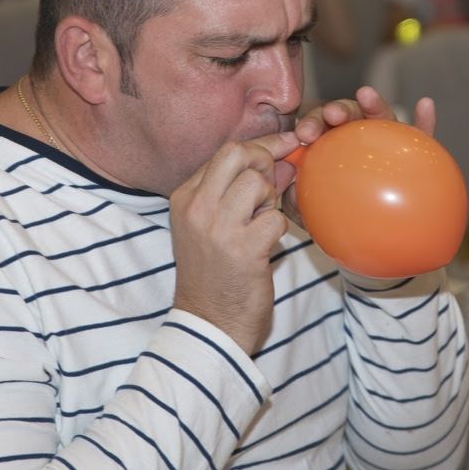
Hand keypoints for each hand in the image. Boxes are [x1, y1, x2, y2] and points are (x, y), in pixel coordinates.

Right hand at [171, 131, 298, 354]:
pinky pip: (275, 219)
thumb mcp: (213, 226)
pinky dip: (278, 230)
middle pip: (237, 154)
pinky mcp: (243, 250)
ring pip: (258, 182)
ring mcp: (218, 228)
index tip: (283, 145)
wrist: (208, 323)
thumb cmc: (214, 274)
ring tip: (262, 222)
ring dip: (271, 199)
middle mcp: (196, 208)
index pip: (224, 153)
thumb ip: (242, 190)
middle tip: (273, 184)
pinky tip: (266, 246)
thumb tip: (284, 161)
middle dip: (265, 161)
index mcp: (184, 198)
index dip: (259, 147)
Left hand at [281, 87, 435, 222]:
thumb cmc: (338, 218)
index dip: (312, 123)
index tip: (304, 135)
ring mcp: (389, 141)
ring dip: (374, 103)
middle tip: (331, 115)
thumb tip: (290, 190)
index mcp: (333, 144)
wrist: (372, 239)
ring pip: (382, 117)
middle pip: (348, 115)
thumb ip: (297, 201)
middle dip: (338, 109)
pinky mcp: (417, 152)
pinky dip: (425, 119)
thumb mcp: (311, 213)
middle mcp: (360, 137)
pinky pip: (423, 136)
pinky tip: (425, 105)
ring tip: (366, 95)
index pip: (321, 126)